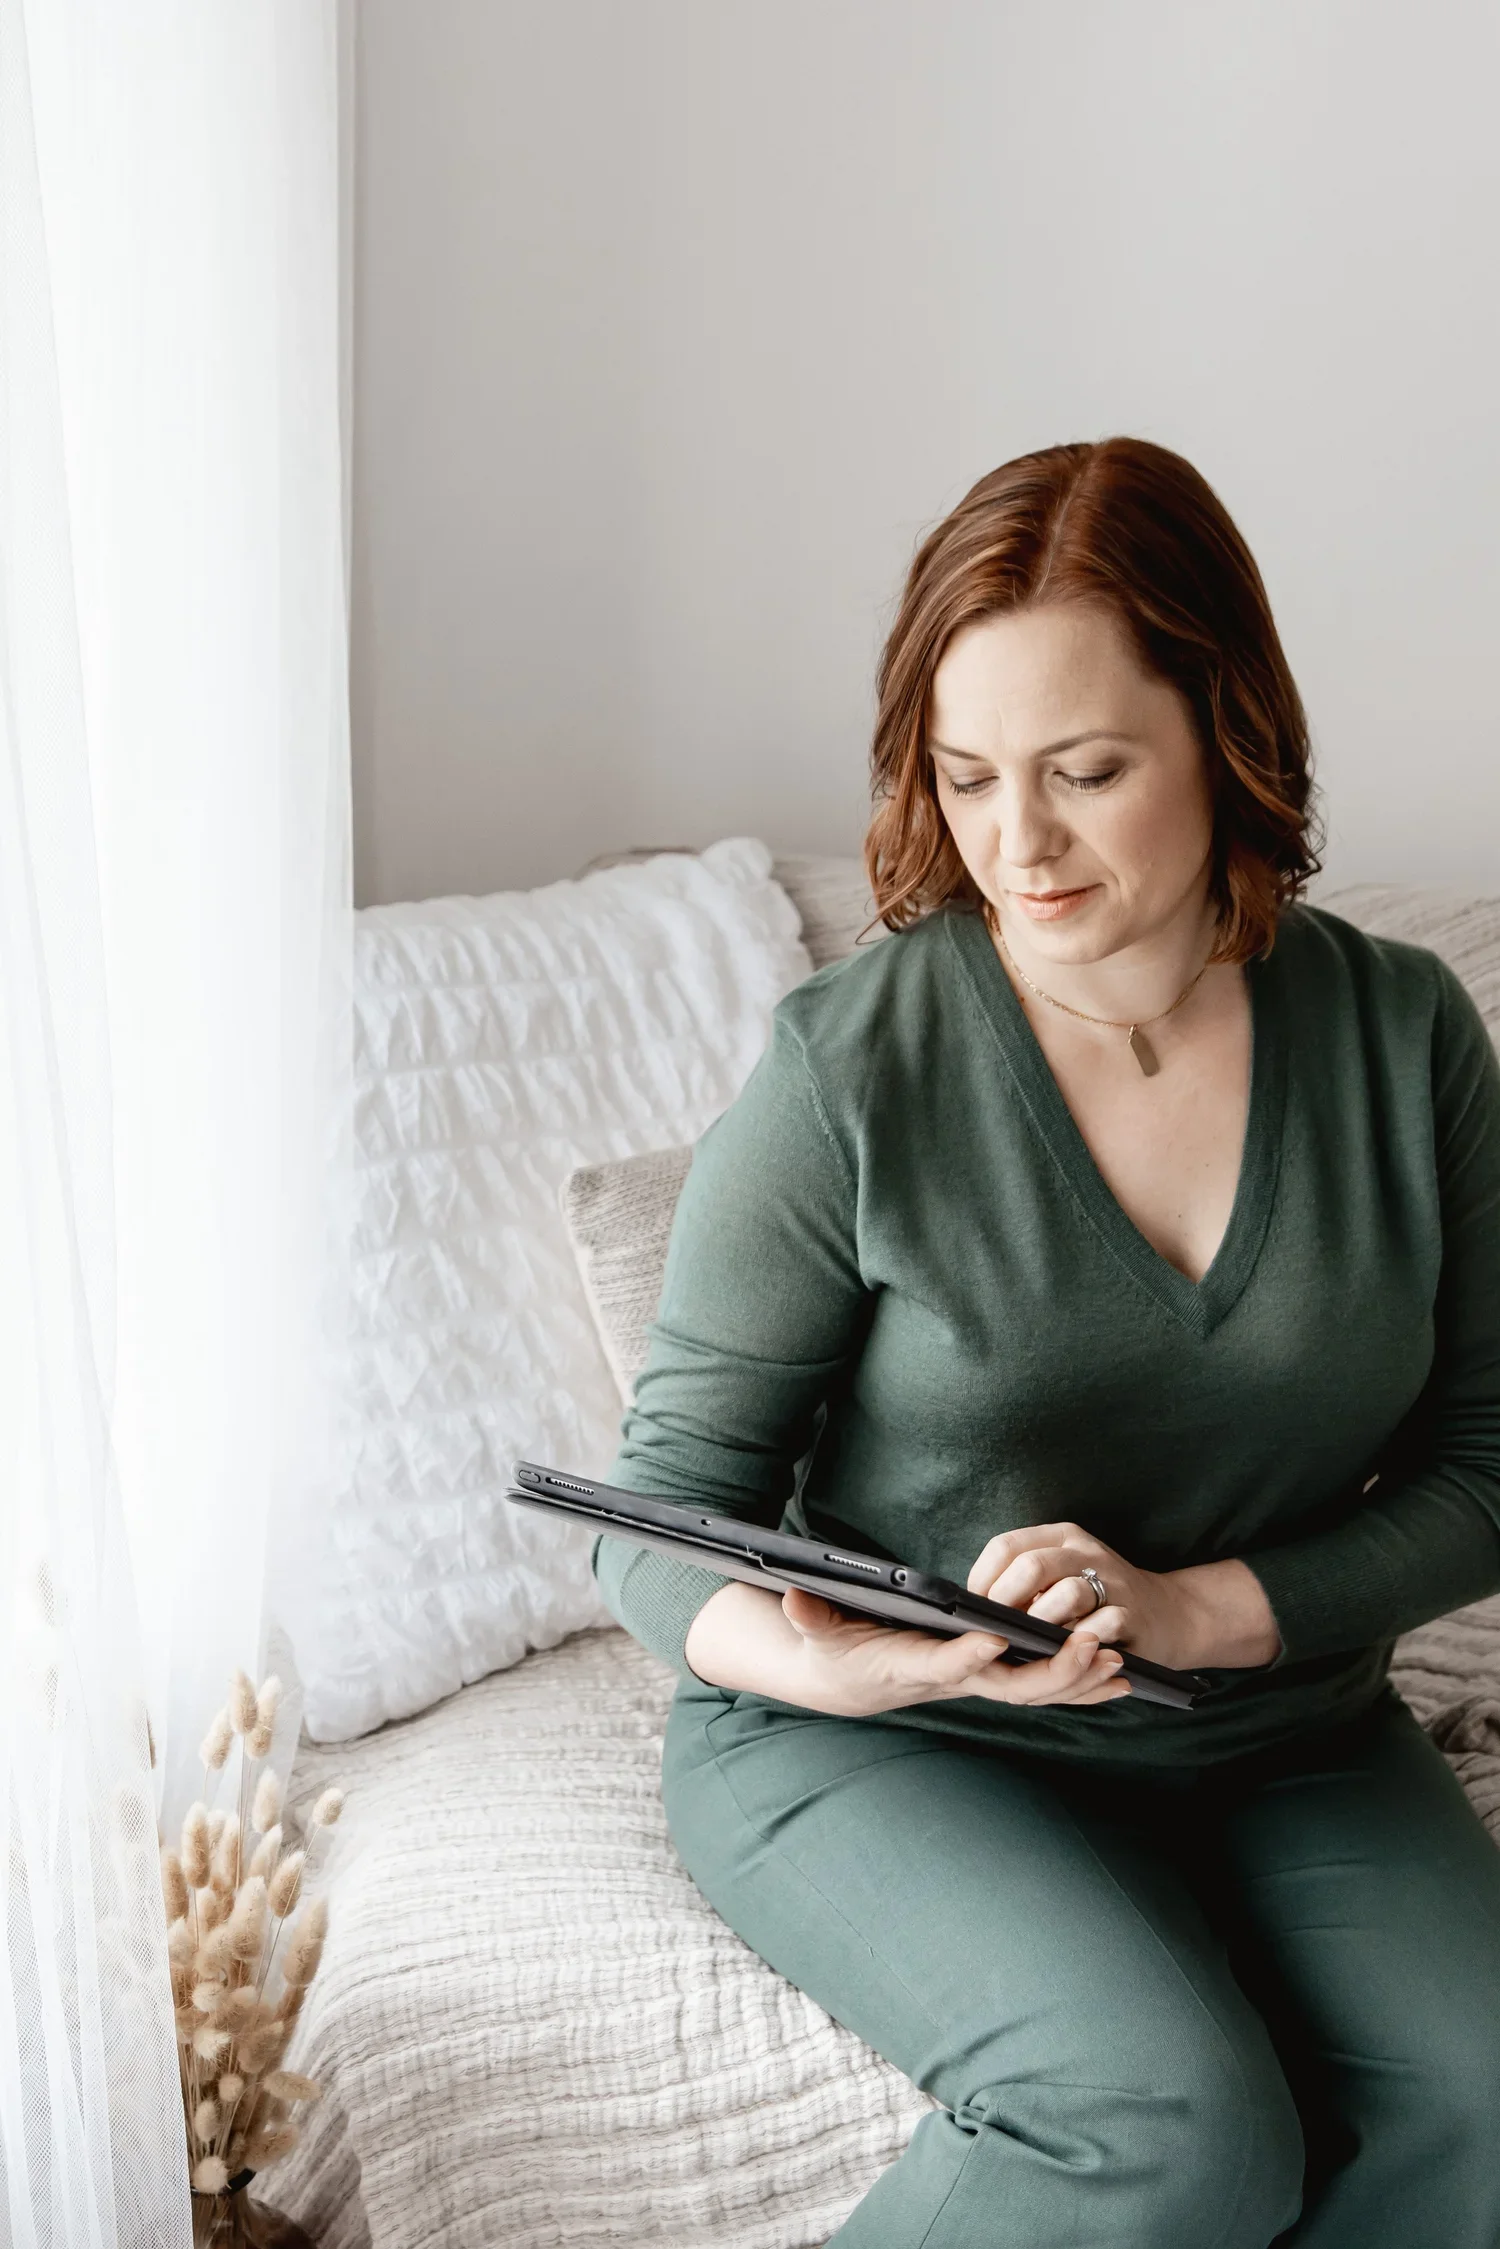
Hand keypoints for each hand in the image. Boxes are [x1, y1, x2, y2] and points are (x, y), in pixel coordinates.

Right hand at [776, 1585, 1131, 1718]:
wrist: (853, 1681)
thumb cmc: (838, 1649)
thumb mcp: (817, 1630)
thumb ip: (808, 1616)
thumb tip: (790, 1595)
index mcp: (915, 1665)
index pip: (946, 1663)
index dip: (970, 1655)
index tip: (996, 1638)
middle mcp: (956, 1678)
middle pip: (1011, 1685)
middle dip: (1053, 1670)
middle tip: (1092, 1646)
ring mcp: (979, 1682)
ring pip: (1038, 1690)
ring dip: (1080, 1678)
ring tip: (1121, 1659)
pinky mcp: (995, 1677)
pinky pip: (1047, 1687)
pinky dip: (1084, 1685)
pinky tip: (1123, 1677)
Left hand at [965, 1524, 1281, 1671]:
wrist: (1168, 1614)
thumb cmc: (1096, 1600)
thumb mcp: (1060, 1575)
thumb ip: (1023, 1581)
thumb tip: (972, 1605)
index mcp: (1060, 1537)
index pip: (1005, 1546)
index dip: (983, 1580)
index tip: (975, 1610)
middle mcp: (1085, 1551)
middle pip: (1032, 1567)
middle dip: (1007, 1604)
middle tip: (1000, 1631)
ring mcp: (1112, 1581)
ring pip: (1068, 1594)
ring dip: (1044, 1626)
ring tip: (1034, 1643)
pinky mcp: (1132, 1614)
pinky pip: (1101, 1627)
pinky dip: (1080, 1643)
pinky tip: (1069, 1652)